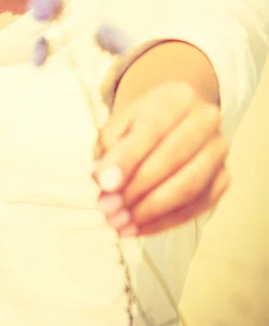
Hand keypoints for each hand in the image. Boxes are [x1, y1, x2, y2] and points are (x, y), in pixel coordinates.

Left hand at [92, 81, 230, 236]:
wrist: (176, 119)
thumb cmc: (142, 122)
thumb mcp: (120, 122)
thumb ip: (109, 147)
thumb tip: (101, 180)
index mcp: (177, 97)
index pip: (152, 130)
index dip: (127, 159)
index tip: (103, 184)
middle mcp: (206, 119)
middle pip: (173, 158)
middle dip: (137, 189)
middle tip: (108, 210)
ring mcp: (219, 150)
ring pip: (189, 186)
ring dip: (151, 210)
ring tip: (120, 224)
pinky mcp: (223, 178)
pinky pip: (197, 206)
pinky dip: (165, 222)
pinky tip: (138, 228)